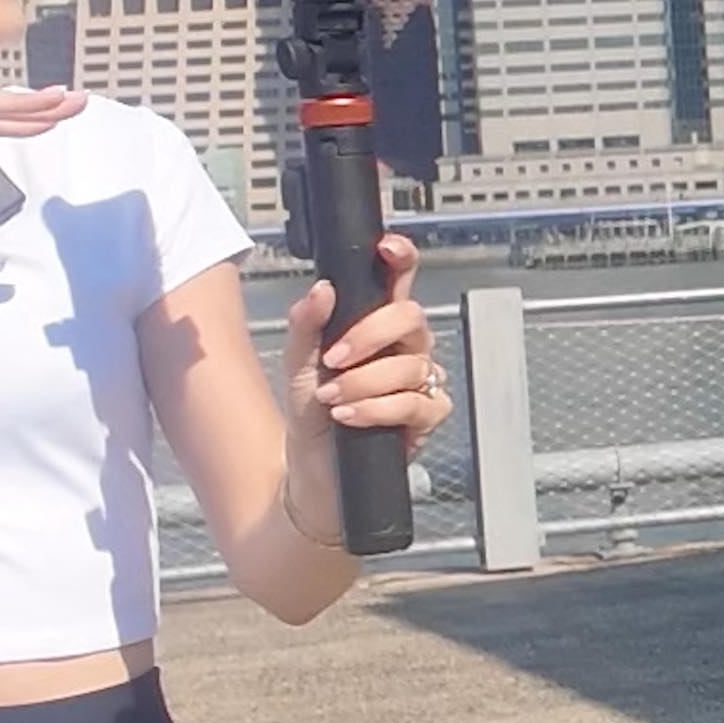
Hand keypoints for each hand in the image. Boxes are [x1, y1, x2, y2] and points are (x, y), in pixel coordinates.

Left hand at [282, 242, 448, 495]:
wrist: (314, 474)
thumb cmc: (313, 418)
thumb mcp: (298, 366)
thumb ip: (306, 325)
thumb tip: (322, 289)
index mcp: (376, 327)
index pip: (398, 282)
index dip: (401, 258)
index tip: (386, 248)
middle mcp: (403, 350)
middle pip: (411, 317)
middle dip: (370, 335)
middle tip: (335, 358)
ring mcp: (418, 384)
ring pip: (410, 366)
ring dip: (364, 382)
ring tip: (333, 399)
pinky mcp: (425, 420)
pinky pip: (415, 405)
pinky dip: (378, 410)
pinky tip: (351, 416)